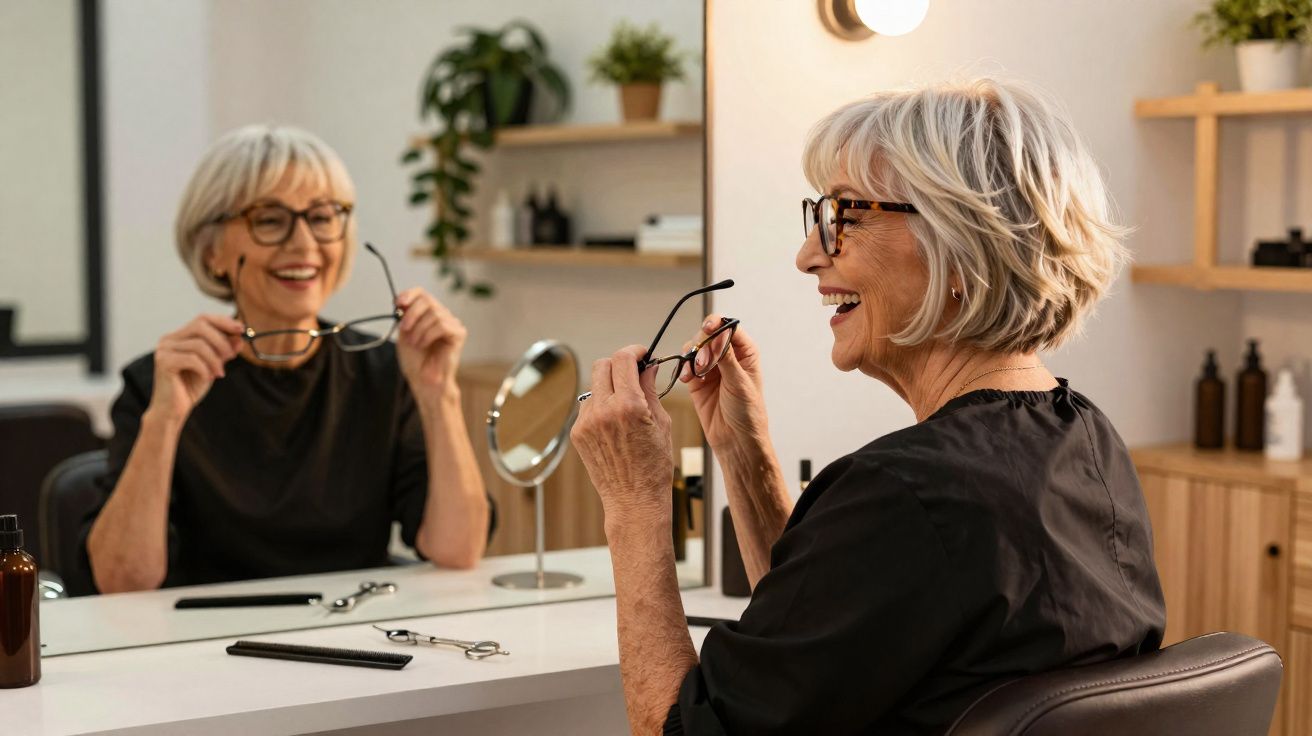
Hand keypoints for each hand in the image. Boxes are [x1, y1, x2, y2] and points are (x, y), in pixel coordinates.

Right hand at [148, 314, 243, 422]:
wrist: (173, 410)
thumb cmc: (191, 387)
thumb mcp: (213, 365)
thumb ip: (224, 351)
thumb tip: (240, 337)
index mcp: (179, 336)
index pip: (203, 319)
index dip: (223, 321)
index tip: (241, 329)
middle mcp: (169, 339)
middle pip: (200, 326)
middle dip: (221, 340)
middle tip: (231, 356)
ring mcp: (164, 349)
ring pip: (199, 344)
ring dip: (215, 360)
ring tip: (219, 373)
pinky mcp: (163, 362)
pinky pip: (192, 359)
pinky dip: (205, 368)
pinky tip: (208, 378)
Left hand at [395, 287, 466, 399]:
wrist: (423, 380)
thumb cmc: (415, 360)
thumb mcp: (404, 333)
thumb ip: (404, 316)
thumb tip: (401, 301)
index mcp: (429, 314)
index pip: (422, 294)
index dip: (409, 294)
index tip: (398, 303)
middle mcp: (443, 316)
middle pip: (427, 300)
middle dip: (412, 313)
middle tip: (404, 328)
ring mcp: (452, 324)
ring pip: (434, 313)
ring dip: (419, 329)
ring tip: (415, 343)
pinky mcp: (459, 333)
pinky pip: (442, 325)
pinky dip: (428, 335)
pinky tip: (424, 344)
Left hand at [572, 346, 674, 525]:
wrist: (634, 500)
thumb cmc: (654, 466)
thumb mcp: (661, 423)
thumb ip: (651, 389)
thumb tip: (648, 366)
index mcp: (628, 405)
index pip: (623, 359)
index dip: (634, 351)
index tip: (641, 354)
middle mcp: (603, 410)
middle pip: (603, 365)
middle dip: (619, 364)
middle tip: (633, 373)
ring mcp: (586, 422)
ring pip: (594, 386)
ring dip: (609, 386)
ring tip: (626, 405)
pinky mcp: (577, 433)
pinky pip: (588, 406)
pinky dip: (601, 406)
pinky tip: (614, 424)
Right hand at [680, 314, 769, 452]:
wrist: (736, 440)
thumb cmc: (747, 413)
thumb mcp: (740, 383)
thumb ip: (727, 357)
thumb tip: (718, 333)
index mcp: (745, 353)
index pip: (730, 328)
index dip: (717, 324)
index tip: (708, 328)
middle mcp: (728, 357)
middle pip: (708, 335)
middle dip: (702, 345)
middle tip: (703, 362)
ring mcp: (711, 368)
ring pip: (694, 348)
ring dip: (692, 357)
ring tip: (697, 373)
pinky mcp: (697, 381)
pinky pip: (686, 365)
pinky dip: (684, 368)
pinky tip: (687, 378)